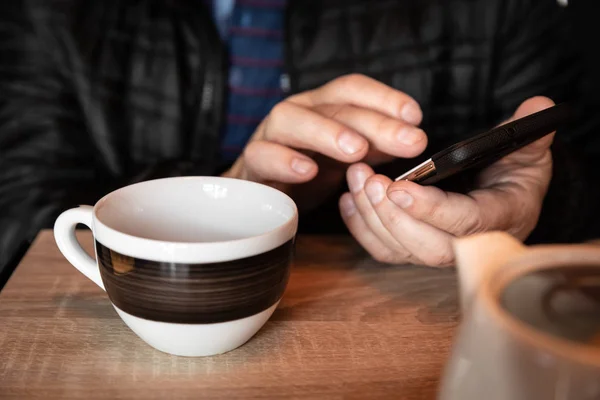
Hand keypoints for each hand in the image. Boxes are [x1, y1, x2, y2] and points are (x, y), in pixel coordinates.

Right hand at [222, 74, 426, 210]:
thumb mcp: (345, 156)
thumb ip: (374, 146)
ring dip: (326, 132)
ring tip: (357, 151)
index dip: (384, 98)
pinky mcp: (252, 165)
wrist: (257, 196)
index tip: (415, 116)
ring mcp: (270, 135)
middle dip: (373, 122)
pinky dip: (283, 161)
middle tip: (409, 141)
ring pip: (290, 120)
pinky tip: (308, 171)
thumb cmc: (304, 170)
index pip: (351, 89)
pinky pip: (261, 156)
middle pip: (332, 106)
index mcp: (320, 107)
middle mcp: (296, 113)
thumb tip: (413, 138)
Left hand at [339, 96, 554, 266]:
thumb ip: (528, 131)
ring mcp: (439, 250)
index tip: (398, 187)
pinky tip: (349, 198)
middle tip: (370, 179)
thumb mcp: (528, 150)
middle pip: (426, 247)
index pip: (464, 224)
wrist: (502, 197)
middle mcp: (469, 244)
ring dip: (371, 216)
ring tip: (356, 177)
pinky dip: (361, 227)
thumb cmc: (514, 173)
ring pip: (398, 250)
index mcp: (501, 219)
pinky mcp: (416, 249)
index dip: (431, 209)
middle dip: (392, 215)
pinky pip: (384, 250)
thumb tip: (538, 105)